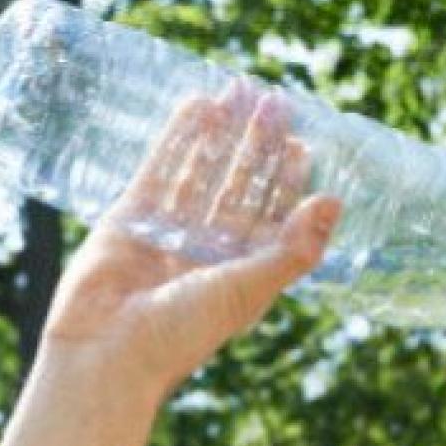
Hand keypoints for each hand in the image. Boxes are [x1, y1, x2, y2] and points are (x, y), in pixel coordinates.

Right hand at [40, 79, 341, 403]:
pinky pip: (161, 170)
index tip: (305, 144)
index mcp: (245, 270)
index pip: (275, 215)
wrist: (110, 351)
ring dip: (223, 135)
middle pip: (242, 186)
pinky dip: (180, 139)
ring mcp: (172, 232)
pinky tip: (198, 106)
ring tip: (239, 93)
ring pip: (204, 172)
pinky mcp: (132, 218)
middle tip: (276, 103)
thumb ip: (295, 247)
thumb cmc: (186, 331)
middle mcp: (212, 249)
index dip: (289, 181)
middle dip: (260, 147)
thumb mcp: (251, 287)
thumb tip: (335, 202)